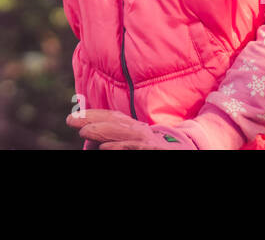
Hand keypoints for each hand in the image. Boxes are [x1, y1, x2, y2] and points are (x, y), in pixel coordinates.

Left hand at [66, 109, 201, 149]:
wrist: (192, 151)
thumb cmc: (160, 149)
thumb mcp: (137, 143)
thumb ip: (118, 142)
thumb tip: (92, 145)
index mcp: (137, 128)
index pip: (114, 117)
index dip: (94, 114)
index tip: (75, 114)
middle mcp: (143, 131)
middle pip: (115, 122)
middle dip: (92, 120)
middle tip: (71, 120)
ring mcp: (150, 141)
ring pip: (123, 134)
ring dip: (102, 132)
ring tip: (83, 131)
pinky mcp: (155, 151)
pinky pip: (135, 148)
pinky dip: (121, 148)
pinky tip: (105, 148)